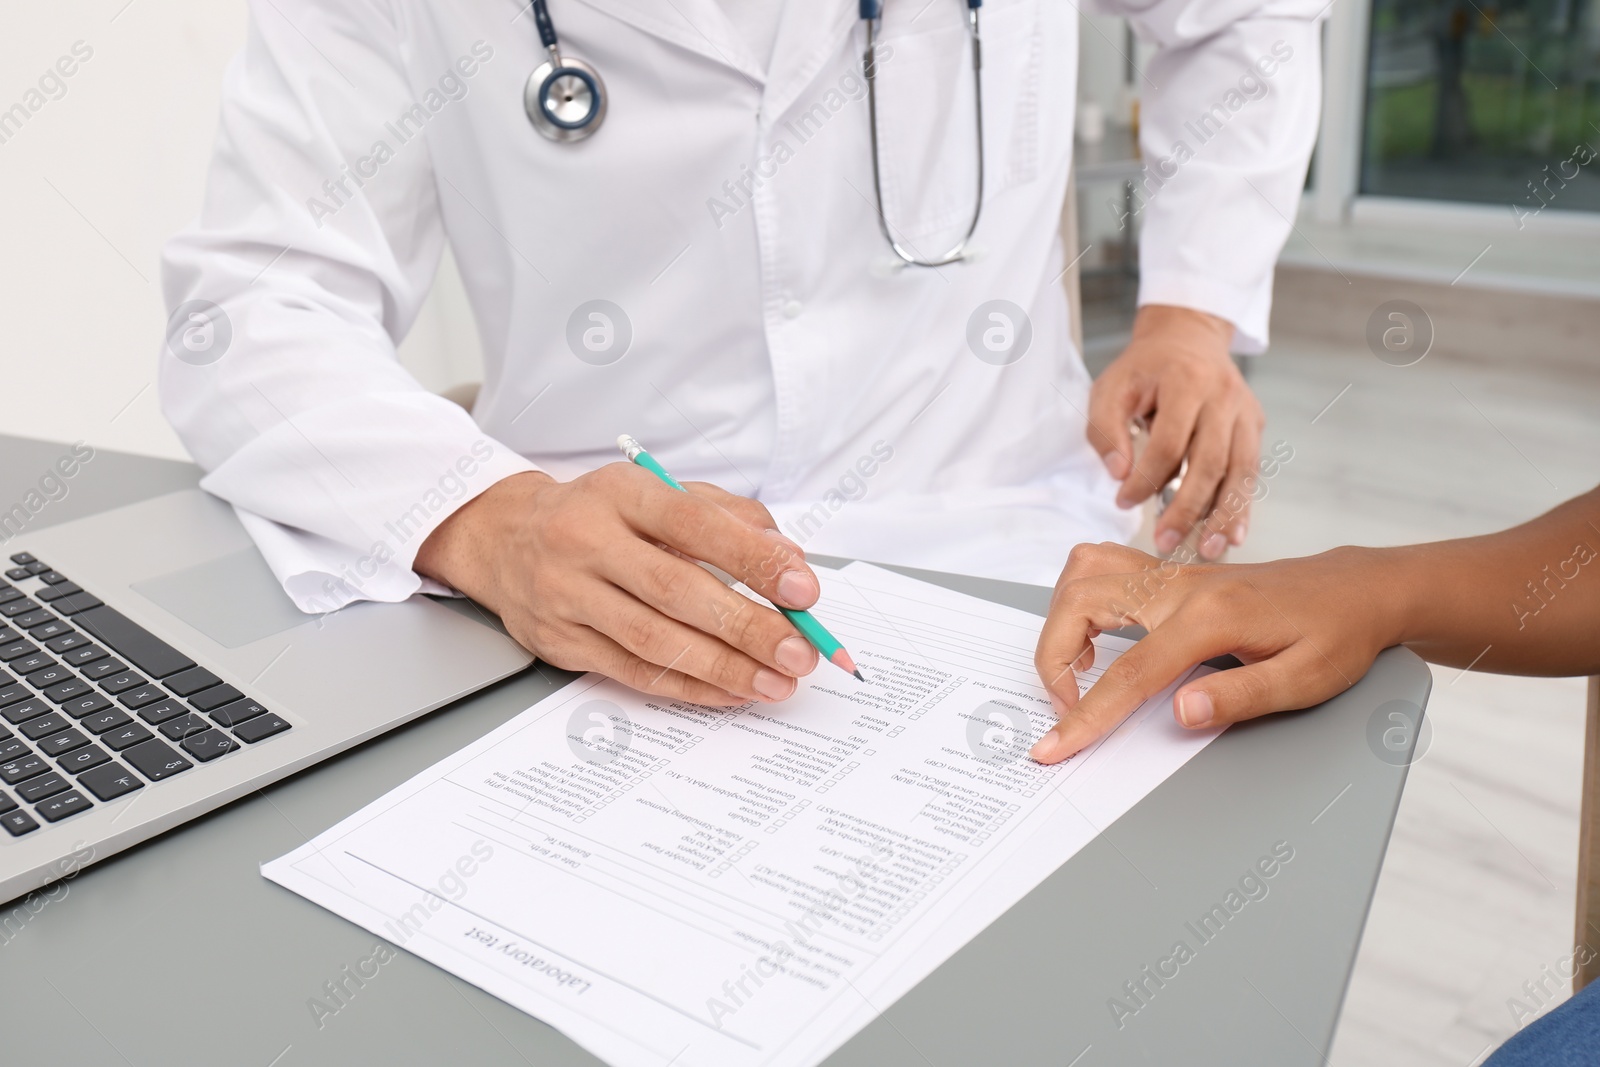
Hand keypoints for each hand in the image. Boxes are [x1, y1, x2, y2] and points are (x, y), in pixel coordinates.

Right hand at [415, 467, 820, 705]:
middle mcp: (587, 541)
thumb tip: (788, 558)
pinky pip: (633, 673)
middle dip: (746, 626)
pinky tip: (731, 691)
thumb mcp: (657, 492)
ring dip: (723, 668)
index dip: (751, 558)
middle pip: (675, 590)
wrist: (504, 539)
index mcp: (621, 494)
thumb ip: (727, 516)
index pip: (693, 523)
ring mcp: (568, 596)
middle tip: (799, 651)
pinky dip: (689, 687)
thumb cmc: (599, 515)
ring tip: (775, 682)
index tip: (802, 589)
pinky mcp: (560, 643)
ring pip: (654, 640)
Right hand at [1029, 542, 1401, 763]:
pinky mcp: (1173, 573)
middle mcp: (1182, 584)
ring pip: (1084, 572)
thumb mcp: (1306, 680)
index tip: (1055, 746)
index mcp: (1211, 616)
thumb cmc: (1338, 635)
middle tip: (1067, 707)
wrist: (1358, 589)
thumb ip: (1240, 697)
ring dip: (1061, 621)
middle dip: (1053, 658)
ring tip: (1076, 670)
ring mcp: (1174, 573)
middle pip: (1081, 602)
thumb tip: (1180, 713)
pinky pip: (1103, 567)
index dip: (1086, 714)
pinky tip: (1094, 637)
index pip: (1129, 671)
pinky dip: (1078, 599)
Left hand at [1088, 305, 1263, 559]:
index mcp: (1187, 382)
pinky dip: (1241, 505)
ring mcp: (1245, 412)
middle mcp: (1224, 397)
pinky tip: (1232, 534)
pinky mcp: (1254, 425)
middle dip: (1187, 508)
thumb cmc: (1145, 368)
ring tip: (1209, 549)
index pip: (1168, 443)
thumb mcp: (1111, 387)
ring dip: (1225, 515)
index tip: (1123, 501)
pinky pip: (1249, 471)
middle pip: (1210, 462)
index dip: (1145, 478)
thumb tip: (1119, 474)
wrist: (1188, 337)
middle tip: (1165, 542)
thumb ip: (1106, 429)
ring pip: (1240, 471)